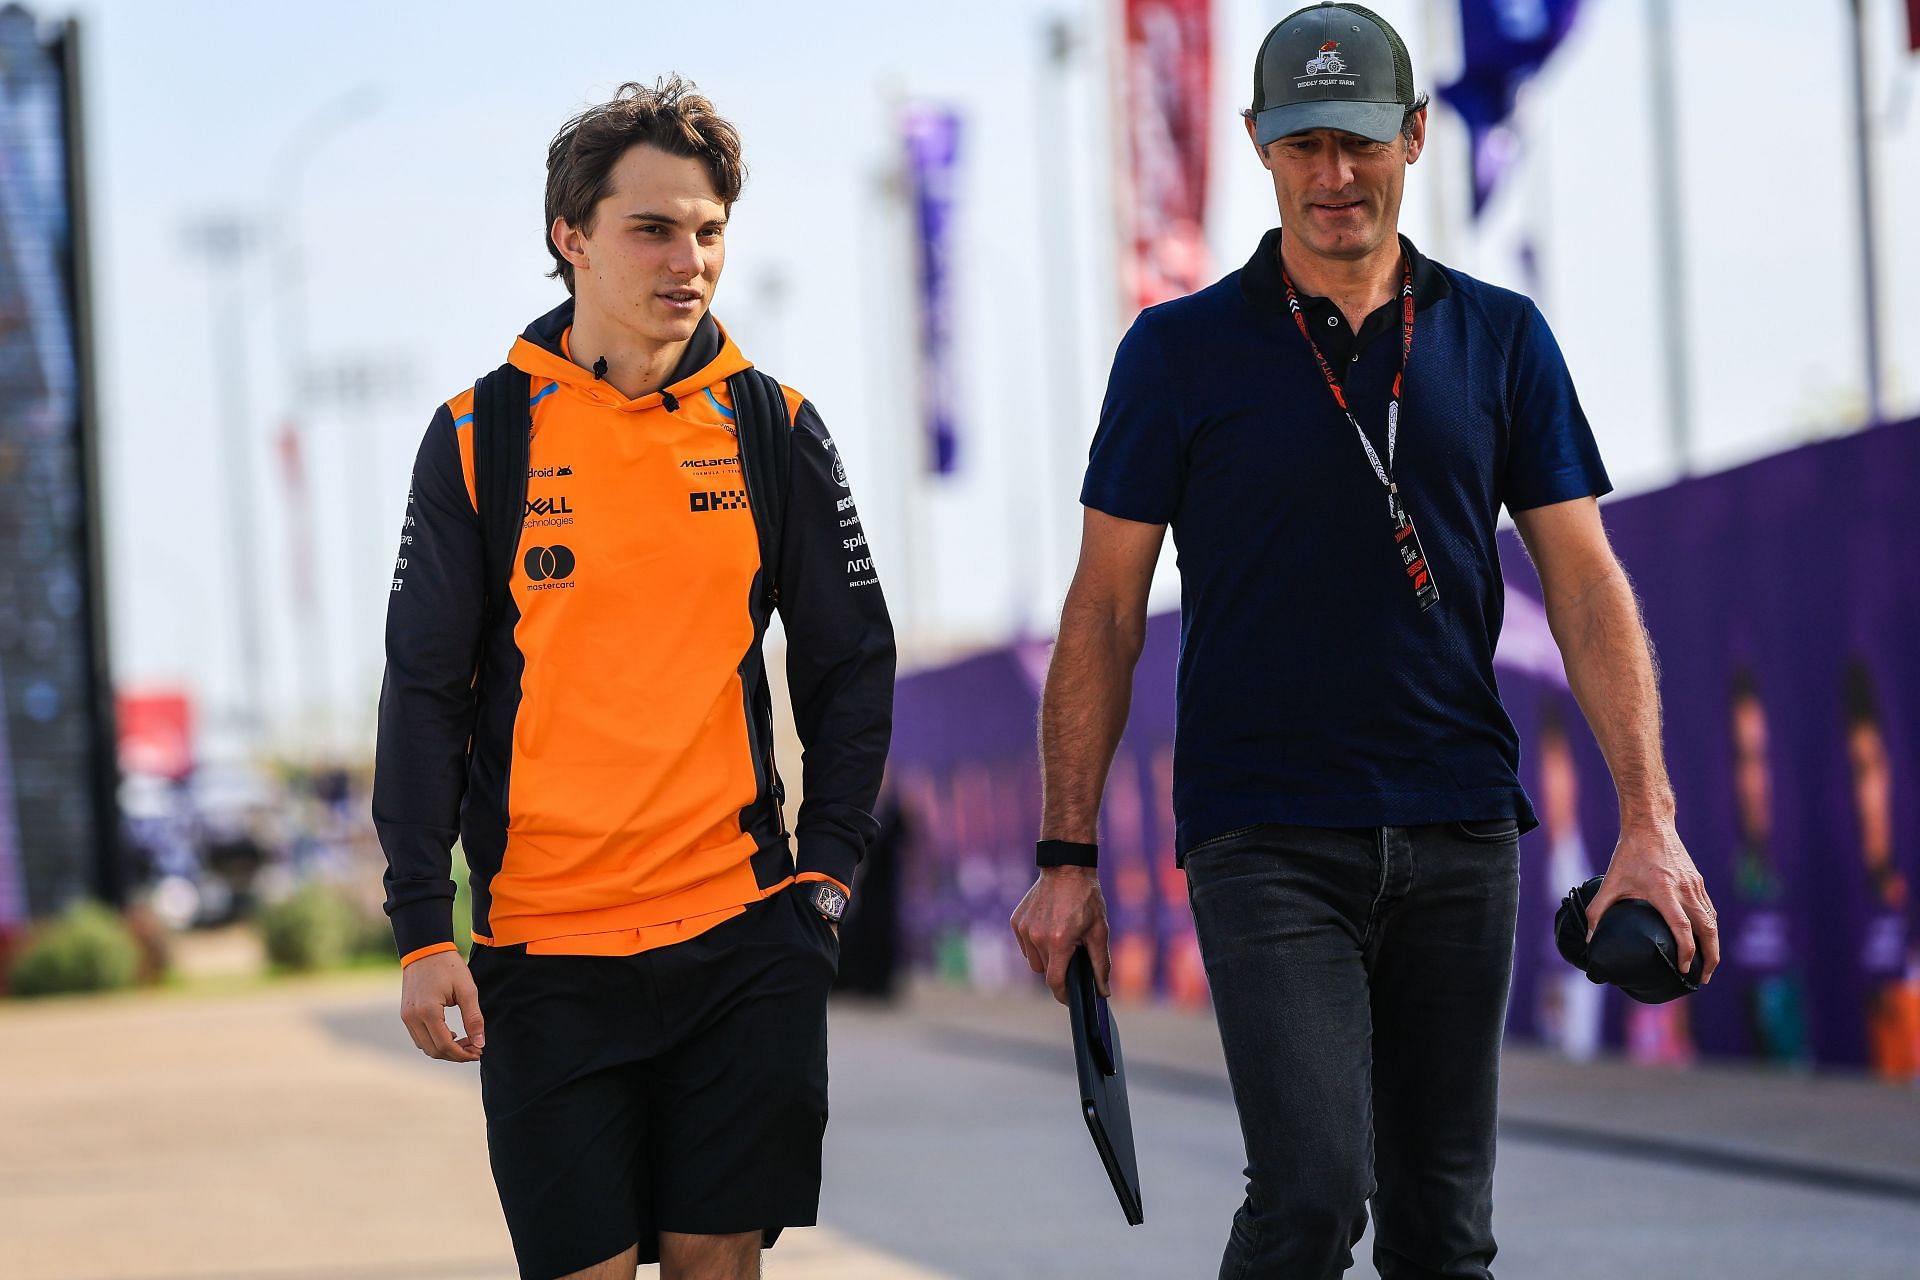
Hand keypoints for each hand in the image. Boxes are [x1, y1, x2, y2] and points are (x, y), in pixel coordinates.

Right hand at [399, 950, 484, 1061]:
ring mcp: (406, 1017)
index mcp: (428, 1011)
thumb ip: (474, 1018)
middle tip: (475, 1049)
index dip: (463, 1054)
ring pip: (425, 1047)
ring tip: (465, 1042)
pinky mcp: (405, 1014)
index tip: (478, 1052)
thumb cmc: (449, 966)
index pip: (445, 1045)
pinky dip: (434, 1041)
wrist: (425, 949)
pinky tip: (450, 1035)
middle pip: (434, 1050)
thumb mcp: (467, 990)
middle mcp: (412, 1017)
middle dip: (456, 1055)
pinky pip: (419, 1037)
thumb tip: (480, 1043)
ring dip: (445, 1050)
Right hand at [1010, 866, 1110, 1004]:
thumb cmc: (1086, 899)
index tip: (1071, 999)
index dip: (1063, 995)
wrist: (1066, 868)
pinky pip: (1025, 946)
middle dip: (1059, 970)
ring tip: (1061, 940)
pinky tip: (1048, 929)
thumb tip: (1103, 992)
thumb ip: (1100, 964)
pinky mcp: (1016, 922)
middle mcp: (1037, 937)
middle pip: (1045, 972)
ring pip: (1033, 961)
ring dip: (1046, 958)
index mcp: (1059, 942)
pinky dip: (1036, 945)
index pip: (1055, 982)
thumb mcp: (1099, 931)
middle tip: (1072, 956)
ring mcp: (1024, 929)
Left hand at [1587, 821, 1718, 981]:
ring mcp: (1695, 885)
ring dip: (1713, 945)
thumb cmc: (1629, 853)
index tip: (1685, 969)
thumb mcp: (1611, 882)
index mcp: (1664, 891)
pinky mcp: (1698, 881)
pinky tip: (1705, 939)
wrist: (1651, 824)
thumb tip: (1589, 939)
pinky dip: (1710, 928)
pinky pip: (1710, 910)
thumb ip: (1598, 911)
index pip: (1682, 928)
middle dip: (1710, 957)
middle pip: (1708, 929)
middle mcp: (1685, 890)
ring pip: (1712, 921)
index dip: (1687, 952)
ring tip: (1707, 965)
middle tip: (1703, 979)